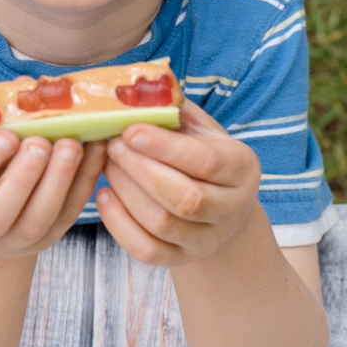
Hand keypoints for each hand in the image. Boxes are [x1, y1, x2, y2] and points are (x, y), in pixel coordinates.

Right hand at [0, 129, 105, 257]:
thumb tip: (23, 86)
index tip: (5, 135)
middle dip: (22, 178)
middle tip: (40, 142)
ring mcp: (15, 240)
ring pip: (38, 220)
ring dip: (59, 181)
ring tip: (71, 144)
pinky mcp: (49, 236)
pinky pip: (69, 212)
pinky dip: (84, 180)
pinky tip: (95, 149)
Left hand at [96, 99, 259, 266]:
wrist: (217, 207)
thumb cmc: (200, 155)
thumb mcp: (199, 127)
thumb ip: (174, 108)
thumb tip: (139, 87)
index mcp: (242, 168)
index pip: (206, 161)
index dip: (165, 147)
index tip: (129, 129)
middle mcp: (232, 209)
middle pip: (185, 199)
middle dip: (140, 170)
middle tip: (112, 145)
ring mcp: (207, 240)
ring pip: (163, 225)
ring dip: (126, 192)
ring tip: (107, 164)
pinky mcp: (181, 259)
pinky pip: (147, 250)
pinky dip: (119, 225)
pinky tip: (104, 195)